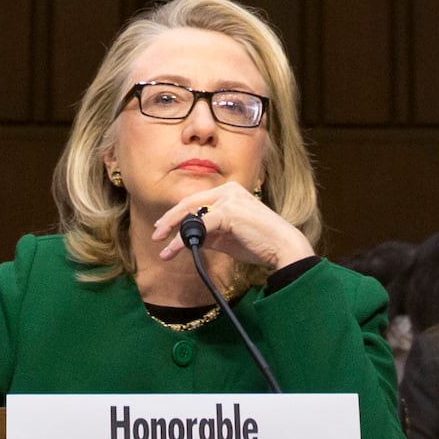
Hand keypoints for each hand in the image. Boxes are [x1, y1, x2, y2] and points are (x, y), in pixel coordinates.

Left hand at [146, 176, 311, 279]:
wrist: (282, 247)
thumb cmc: (259, 243)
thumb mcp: (228, 237)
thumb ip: (209, 234)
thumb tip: (188, 239)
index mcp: (230, 191)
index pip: (197, 200)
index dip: (177, 214)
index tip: (164, 227)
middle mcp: (228, 190)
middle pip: (190, 202)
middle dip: (170, 219)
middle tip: (156, 234)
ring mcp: (228, 199)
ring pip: (191, 213)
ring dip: (174, 232)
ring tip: (164, 248)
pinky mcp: (228, 212)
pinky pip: (199, 226)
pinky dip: (184, 238)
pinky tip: (176, 249)